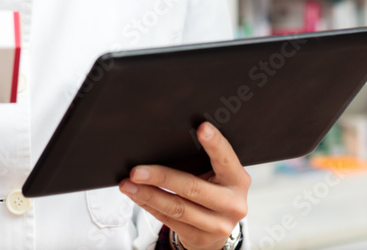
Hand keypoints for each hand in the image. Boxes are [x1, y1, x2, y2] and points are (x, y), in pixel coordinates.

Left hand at [119, 122, 249, 249]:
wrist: (219, 227)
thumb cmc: (215, 191)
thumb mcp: (218, 175)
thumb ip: (205, 161)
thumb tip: (167, 143)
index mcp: (238, 180)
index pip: (225, 159)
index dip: (215, 143)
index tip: (201, 128)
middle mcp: (232, 203)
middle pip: (192, 187)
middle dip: (161, 177)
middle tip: (137, 170)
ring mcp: (217, 224)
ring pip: (176, 207)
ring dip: (148, 194)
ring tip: (129, 184)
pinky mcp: (200, 238)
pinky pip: (169, 220)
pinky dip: (150, 206)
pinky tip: (137, 196)